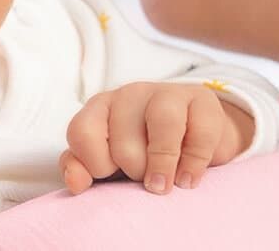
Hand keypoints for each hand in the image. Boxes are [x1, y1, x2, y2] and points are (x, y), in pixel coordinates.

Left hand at [61, 82, 253, 195]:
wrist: (193, 138)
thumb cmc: (143, 153)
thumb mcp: (109, 163)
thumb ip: (82, 169)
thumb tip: (76, 182)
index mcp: (100, 107)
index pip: (82, 132)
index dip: (95, 164)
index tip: (112, 176)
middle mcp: (130, 94)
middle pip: (124, 141)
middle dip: (135, 171)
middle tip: (145, 179)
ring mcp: (168, 92)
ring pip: (163, 125)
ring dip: (163, 164)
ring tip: (166, 186)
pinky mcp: (202, 100)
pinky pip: (200, 134)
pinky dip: (194, 164)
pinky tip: (189, 179)